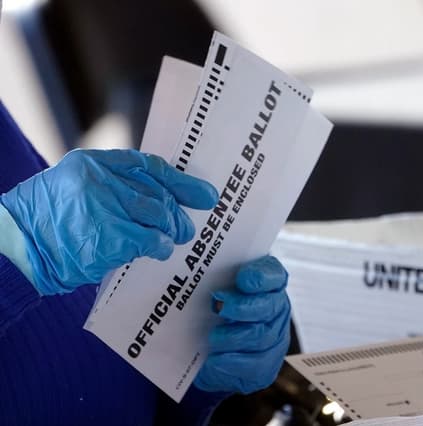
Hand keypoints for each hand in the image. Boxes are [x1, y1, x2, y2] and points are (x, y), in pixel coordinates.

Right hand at [0, 149, 216, 294]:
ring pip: (158, 214)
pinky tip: (160, 250)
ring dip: (172, 229)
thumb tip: (161, 198)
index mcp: (92, 163)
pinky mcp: (109, 236)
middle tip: (187, 225)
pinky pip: (149, 239)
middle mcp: (99, 179)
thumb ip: (113, 186)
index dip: (180, 181)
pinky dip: (160, 245)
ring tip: (175, 238)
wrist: (18, 246)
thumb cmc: (50, 219)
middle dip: (177, 212)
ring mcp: (104, 206)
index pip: (148, 166)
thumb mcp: (76, 188)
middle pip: (157, 193)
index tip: (203, 194)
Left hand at [194, 255, 290, 393]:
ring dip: (234, 336)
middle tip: (219, 306)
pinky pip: (254, 364)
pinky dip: (232, 361)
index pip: (273, 274)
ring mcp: (275, 338)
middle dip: (244, 306)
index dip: (261, 275)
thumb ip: (209, 276)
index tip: (243, 279)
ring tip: (213, 336)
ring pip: (261, 337)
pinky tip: (214, 358)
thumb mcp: (214, 289)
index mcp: (268, 284)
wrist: (213, 352)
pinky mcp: (266, 365)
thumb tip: (183, 257)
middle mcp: (276, 309)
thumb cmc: (215, 312)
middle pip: (268, 306)